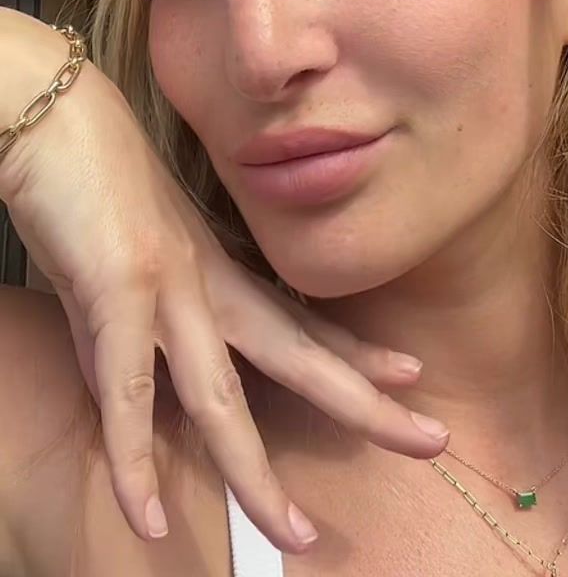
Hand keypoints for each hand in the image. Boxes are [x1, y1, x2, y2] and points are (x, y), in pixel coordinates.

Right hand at [1, 25, 448, 553]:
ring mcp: (169, 287)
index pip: (300, 318)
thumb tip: (123, 386)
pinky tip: (148, 517)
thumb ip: (129, 328)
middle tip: (434, 439)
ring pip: (225, 396)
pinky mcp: (117, 291)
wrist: (51, 115)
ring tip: (294, 533)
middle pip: (299, 355)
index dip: (354, 351)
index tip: (407, 375)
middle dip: (365, 402)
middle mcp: (208, 281)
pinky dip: (133, 461)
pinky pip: (129, 395)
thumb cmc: (86, 179)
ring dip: (256, 472)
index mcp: (216, 268)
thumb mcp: (119, 264)